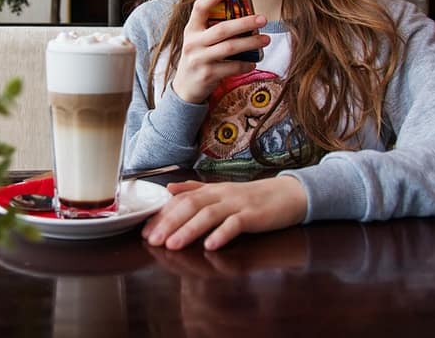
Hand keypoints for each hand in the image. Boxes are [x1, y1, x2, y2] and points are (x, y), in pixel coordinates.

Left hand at [141, 175, 307, 250]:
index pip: (181, 199)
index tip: (145, 229)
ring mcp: (238, 204)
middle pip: (191, 206)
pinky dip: (222, 234)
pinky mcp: (254, 216)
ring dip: (189, 230)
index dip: (162, 214)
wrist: (289, 194)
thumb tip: (169, 189)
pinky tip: (211, 245)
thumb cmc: (253, 197)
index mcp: (211, 190)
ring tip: (173, 245)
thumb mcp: (222, 191)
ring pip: (209, 214)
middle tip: (153, 240)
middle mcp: (221, 195)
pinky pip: (236, 224)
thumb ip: (195, 189)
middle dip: (169, 223)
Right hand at [172, 0, 269, 103]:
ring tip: (266, 39)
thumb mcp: (198, 40)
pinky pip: (232, 67)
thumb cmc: (198, 57)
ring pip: (230, 48)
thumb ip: (211, 27)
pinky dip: (246, 64)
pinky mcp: (208, 75)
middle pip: (222, 29)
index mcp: (191, 30)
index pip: (199, 8)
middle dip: (245, 23)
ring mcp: (199, 60)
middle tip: (263, 19)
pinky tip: (253, 62)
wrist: (185, 88)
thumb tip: (242, 12)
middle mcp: (193, 43)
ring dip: (251, 42)